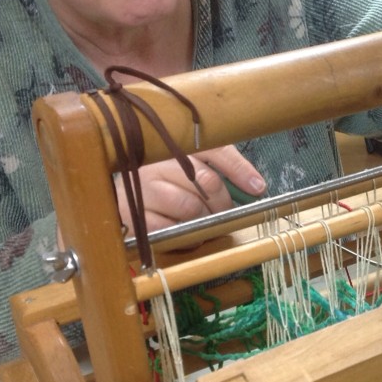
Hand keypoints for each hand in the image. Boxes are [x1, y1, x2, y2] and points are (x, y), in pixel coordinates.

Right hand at [115, 145, 265, 232]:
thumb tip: (257, 187)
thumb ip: (226, 167)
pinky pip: (171, 228)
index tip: (258, 188)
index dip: (239, 170)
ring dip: (205, 219)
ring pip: (191, 206)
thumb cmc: (168, 181)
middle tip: (224, 212)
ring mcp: (143, 189)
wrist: (123, 198)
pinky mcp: (135, 216)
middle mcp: (157, 163)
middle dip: (223, 202)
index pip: (215, 150)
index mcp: (174, 145)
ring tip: (204, 221)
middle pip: (207, 181)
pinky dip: (186, 236)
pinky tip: (187, 232)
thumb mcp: (197, 164)